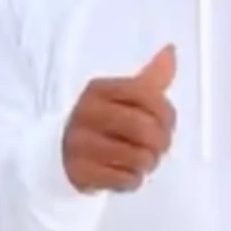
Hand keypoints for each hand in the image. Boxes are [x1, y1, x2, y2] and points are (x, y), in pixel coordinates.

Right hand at [61, 45, 175, 192]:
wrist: (59, 152)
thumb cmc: (100, 123)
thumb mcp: (121, 96)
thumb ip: (150, 78)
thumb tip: (171, 51)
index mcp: (99, 90)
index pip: (146, 95)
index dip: (166, 114)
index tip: (166, 123)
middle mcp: (87, 114)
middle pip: (144, 129)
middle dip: (161, 143)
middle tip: (158, 147)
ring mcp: (81, 143)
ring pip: (138, 157)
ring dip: (148, 163)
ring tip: (141, 160)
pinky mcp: (81, 172)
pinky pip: (126, 180)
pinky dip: (133, 180)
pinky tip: (125, 172)